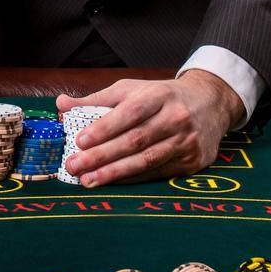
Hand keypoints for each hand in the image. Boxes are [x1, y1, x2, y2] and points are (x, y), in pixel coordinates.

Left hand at [55, 70, 241, 187]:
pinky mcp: (192, 161)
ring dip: (115, 173)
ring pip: (146, 160)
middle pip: (135, 140)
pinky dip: (132, 179)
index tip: (80, 140)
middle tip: (75, 166)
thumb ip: (97, 99)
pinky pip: (157, 172)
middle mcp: (175, 117)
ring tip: (88, 180)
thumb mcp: (132, 89)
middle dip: (102, 155)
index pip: (129, 112)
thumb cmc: (161, 96)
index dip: (105, 127)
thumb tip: (60, 104)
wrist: (210, 103)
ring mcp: (186, 141)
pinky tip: (112, 182)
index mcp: (158, 95)